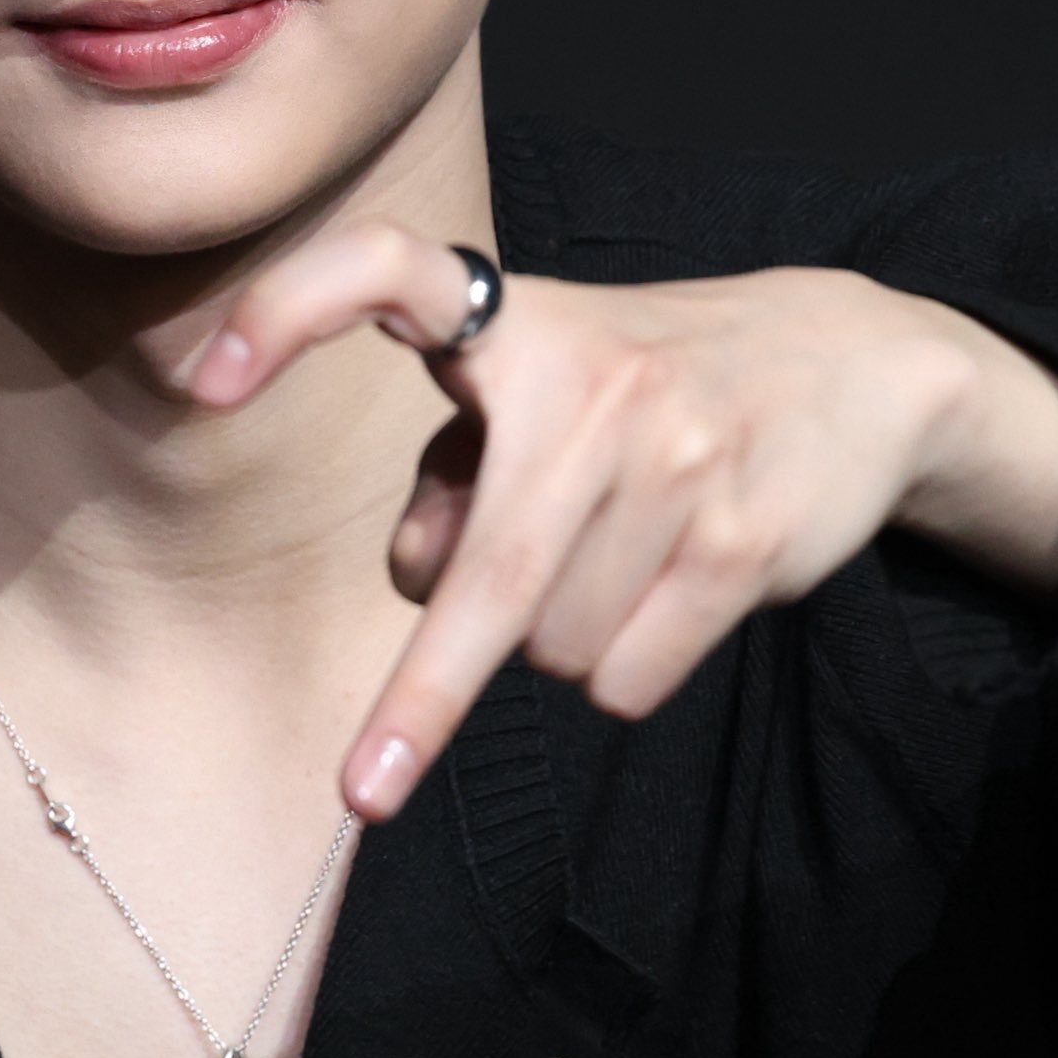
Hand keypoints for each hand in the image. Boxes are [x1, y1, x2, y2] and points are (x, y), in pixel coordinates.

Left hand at [190, 225, 1057, 820]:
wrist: (855, 362)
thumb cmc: (639, 391)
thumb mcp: (539, 398)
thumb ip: (456, 477)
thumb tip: (424, 584)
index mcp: (517, 321)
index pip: (384, 268)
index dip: (290, 309)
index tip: (202, 381)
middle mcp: (592, 380)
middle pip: (484, 585)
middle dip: (423, 700)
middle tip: (364, 789)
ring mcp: (677, 458)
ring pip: (555, 650)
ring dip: (560, 645)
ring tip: (617, 560)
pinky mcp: (745, 538)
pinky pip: (629, 678)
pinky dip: (627, 670)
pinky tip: (672, 591)